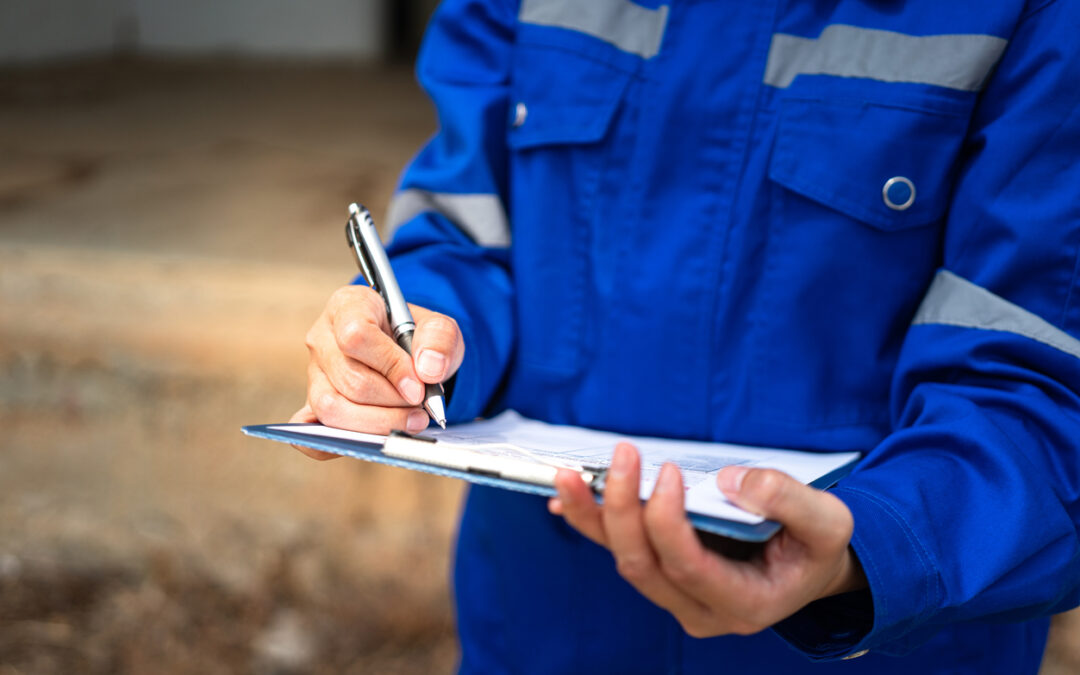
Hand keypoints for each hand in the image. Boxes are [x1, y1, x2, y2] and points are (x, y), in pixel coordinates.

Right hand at [290, 285, 463, 459]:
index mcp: (348, 305)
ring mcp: (313, 375)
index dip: (390, 366)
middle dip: (392, 401)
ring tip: (411, 422)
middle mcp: (322, 338)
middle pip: (349, 380)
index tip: (418, 386)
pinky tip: (371, 441)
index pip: (356, 336)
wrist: (409, 354)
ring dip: (376, 424)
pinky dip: (335, 444)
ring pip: (331, 409)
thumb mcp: (439, 328)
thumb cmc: (418, 338)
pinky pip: (307, 433)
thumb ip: (439, 339)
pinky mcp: (311, 406)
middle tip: (422, 407)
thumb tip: (428, 371)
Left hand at [550, 444, 864, 636]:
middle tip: (623, 455)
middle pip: (643, 565)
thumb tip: (729, 481)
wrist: (807, 566)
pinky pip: (620, 551)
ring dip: (594, 515)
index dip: (668, 521)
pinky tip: (567, 497)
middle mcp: (701, 610)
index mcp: (745, 603)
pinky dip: (592, 522)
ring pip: (623, 559)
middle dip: (623, 509)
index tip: (670, 472)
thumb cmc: (816, 545)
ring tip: (569, 475)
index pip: (688, 567)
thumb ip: (789, 500)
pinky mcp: (662, 575)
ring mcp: (677, 596)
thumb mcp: (828, 522)